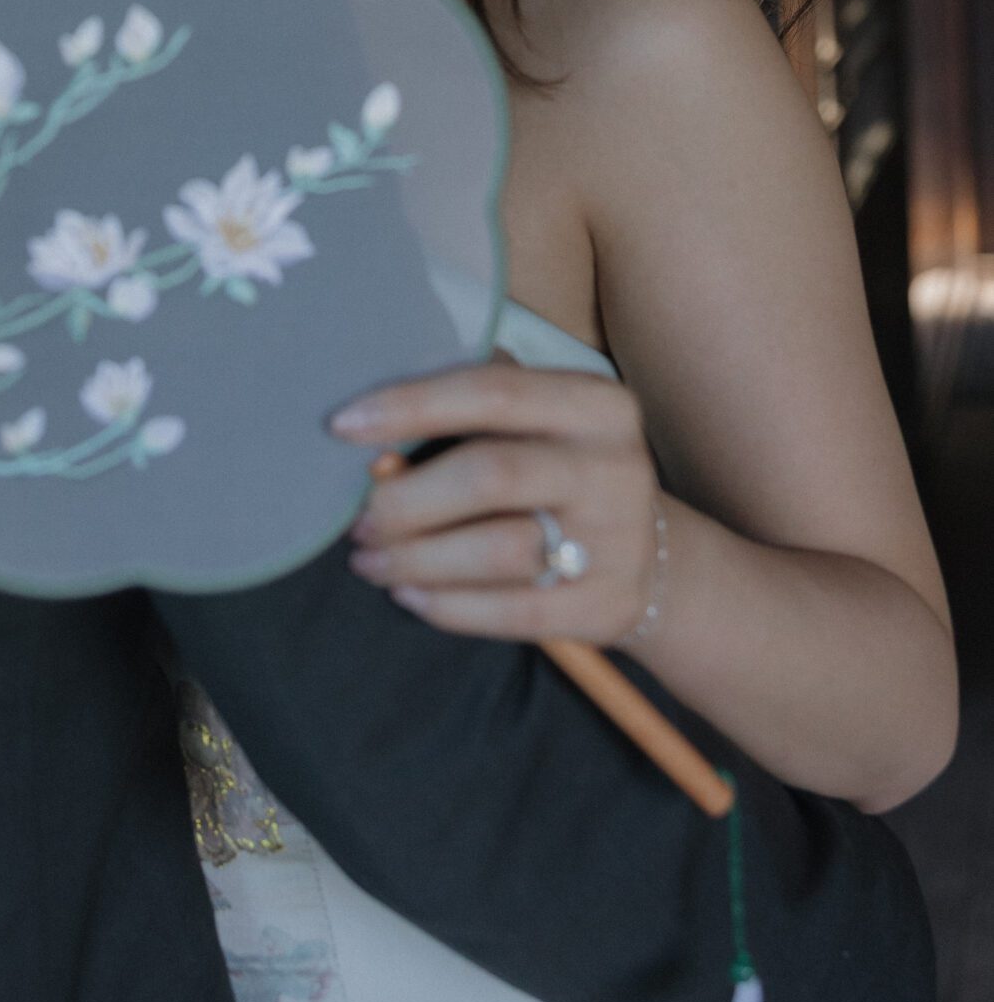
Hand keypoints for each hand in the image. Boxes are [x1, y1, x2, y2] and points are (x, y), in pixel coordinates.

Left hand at [331, 361, 661, 643]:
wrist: (657, 560)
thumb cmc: (560, 471)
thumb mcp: (538, 424)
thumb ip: (468, 414)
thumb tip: (371, 432)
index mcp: (595, 402)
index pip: (492, 390)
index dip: (412, 405)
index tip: (343, 425)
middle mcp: (615, 465)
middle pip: (490, 475)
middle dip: (406, 500)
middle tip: (356, 521)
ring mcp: (618, 540)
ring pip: (499, 550)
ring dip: (416, 559)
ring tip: (369, 561)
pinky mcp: (605, 606)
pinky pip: (512, 611)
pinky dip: (447, 606)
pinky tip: (408, 595)